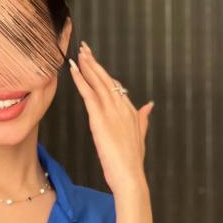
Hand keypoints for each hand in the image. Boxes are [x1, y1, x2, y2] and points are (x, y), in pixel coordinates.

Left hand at [68, 40, 153, 193]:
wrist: (130, 175)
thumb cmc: (132, 161)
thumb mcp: (141, 135)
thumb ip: (144, 118)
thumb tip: (150, 105)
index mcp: (131, 110)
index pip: (115, 86)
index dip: (104, 73)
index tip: (95, 62)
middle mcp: (122, 106)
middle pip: (106, 79)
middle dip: (94, 63)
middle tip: (84, 48)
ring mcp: (111, 111)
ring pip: (97, 83)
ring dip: (87, 66)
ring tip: (78, 54)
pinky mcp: (100, 119)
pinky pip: (88, 94)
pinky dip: (80, 80)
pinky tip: (73, 70)